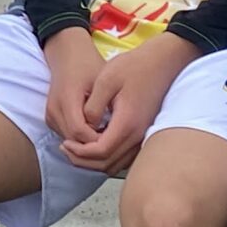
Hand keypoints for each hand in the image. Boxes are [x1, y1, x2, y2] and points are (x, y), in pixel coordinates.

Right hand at [42, 26, 104, 146]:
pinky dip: (80, 138)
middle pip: (73, 140)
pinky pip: (66, 135)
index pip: (80, 132)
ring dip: (87, 143)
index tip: (115, 137)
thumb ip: (103, 106)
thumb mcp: (101, 81)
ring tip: (107, 137)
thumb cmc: (88, 64)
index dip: (97, 140)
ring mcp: (50, 114)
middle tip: (115, 142)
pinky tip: (96, 131)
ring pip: (69, 141)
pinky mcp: (50, 117)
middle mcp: (54, 109)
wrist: (67, 54)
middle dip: (93, 145)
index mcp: (67, 98)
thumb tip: (111, 131)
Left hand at [61, 33, 196, 174]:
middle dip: (83, 160)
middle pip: (107, 164)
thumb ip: (93, 106)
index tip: (65, 143)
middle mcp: (138, 135)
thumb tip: (85, 127)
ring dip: (94, 161)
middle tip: (66, 149)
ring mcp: (143, 136)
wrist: (161, 62)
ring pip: (116, 164)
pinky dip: (106, 157)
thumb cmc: (134, 67)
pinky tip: (94, 143)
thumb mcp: (106, 80)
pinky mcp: (143, 133)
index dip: (79, 152)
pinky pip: (123, 156)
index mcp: (127, 123)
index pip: (100, 151)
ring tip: (76, 148)